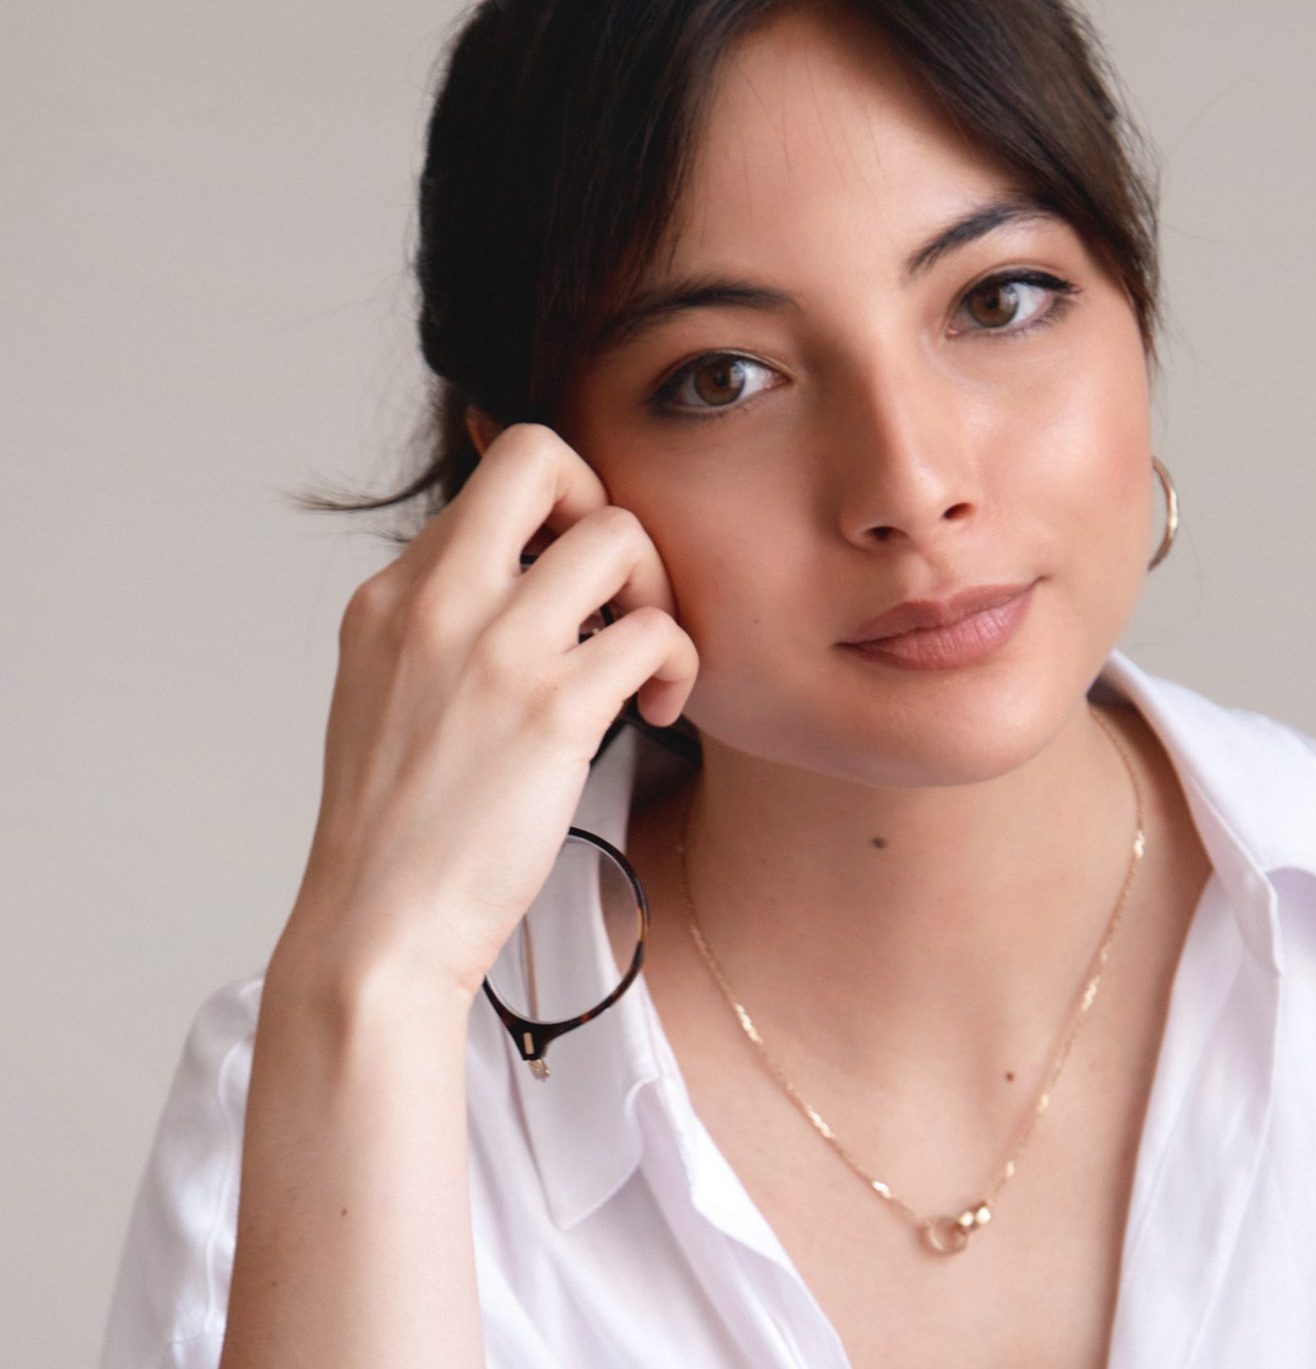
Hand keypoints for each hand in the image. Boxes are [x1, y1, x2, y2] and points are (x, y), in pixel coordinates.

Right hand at [283, 422, 699, 1001]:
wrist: (378, 929)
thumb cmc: (399, 828)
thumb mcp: (387, 692)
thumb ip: (440, 621)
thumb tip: (515, 569)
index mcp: (391, 595)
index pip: (491, 476)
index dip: (556, 509)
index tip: (573, 580)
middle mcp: (437, 601)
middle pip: (543, 455)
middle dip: (603, 501)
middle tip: (615, 587)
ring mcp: (495, 650)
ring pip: (620, 535)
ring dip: (658, 592)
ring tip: (646, 662)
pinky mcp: (552, 711)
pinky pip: (656, 633)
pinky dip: (680, 666)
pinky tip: (660, 712)